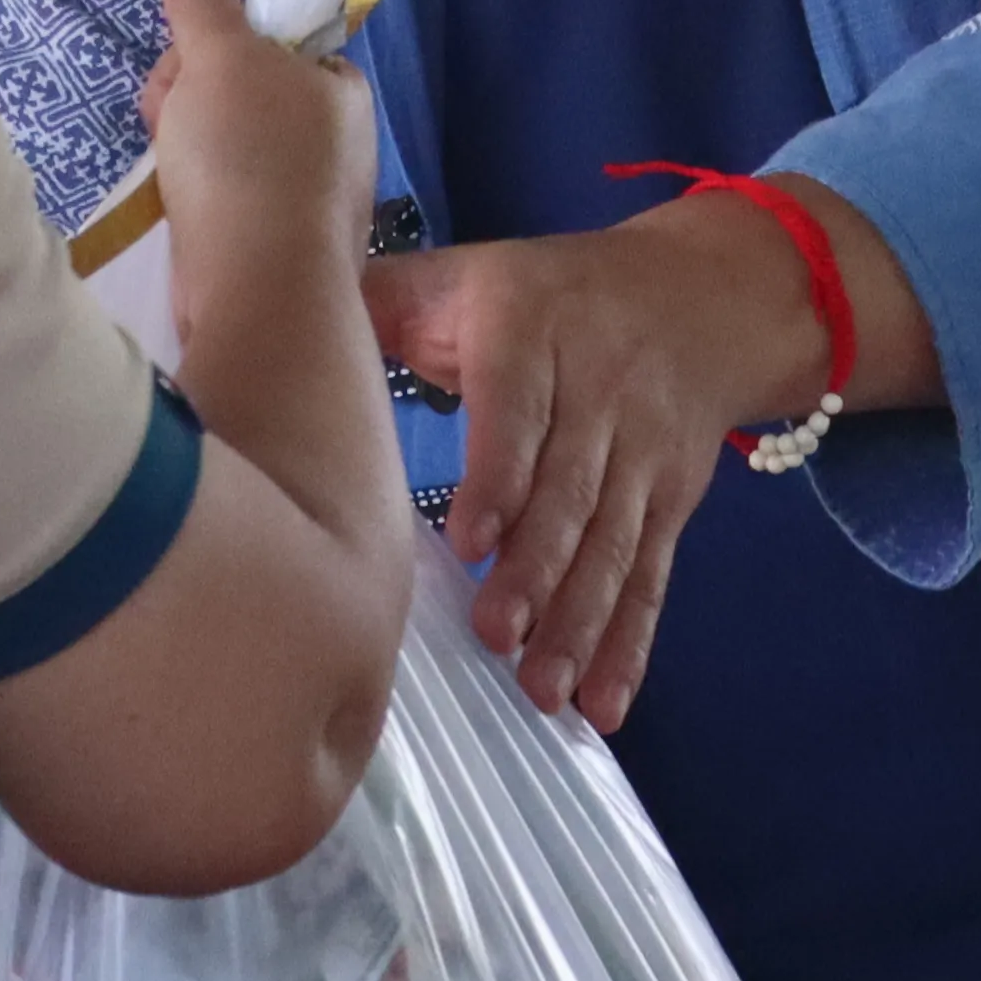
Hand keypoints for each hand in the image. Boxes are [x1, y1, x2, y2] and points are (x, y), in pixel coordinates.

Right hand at [133, 0, 369, 266]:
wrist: (258, 292)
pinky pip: (218, 196)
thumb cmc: (249, 159)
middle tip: (172, 115)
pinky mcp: (270, 246)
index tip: (190, 61)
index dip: (216, 44)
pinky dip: (191, 195)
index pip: (268, 41)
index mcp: (339, 88)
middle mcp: (331, 141)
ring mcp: (303, 198)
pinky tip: (177, 206)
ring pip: (220, 144)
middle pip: (236, 89)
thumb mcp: (220, 57)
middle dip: (188, 95)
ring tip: (172, 165)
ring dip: (182, 144)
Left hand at [361, 193, 841, 729]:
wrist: (700, 297)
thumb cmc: (549, 295)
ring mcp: (642, 456)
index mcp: (535, 335)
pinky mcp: (671, 504)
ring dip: (582, 621)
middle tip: (497, 635)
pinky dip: (630, 645)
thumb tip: (280, 321)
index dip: (500, 478)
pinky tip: (606, 706)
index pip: (522, 411)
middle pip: (571, 490)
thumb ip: (385, 299)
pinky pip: (650, 577)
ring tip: (545, 688)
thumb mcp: (470, 274)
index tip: (467, 543)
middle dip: (537, 567)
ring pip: (613, 543)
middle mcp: (601, 395)